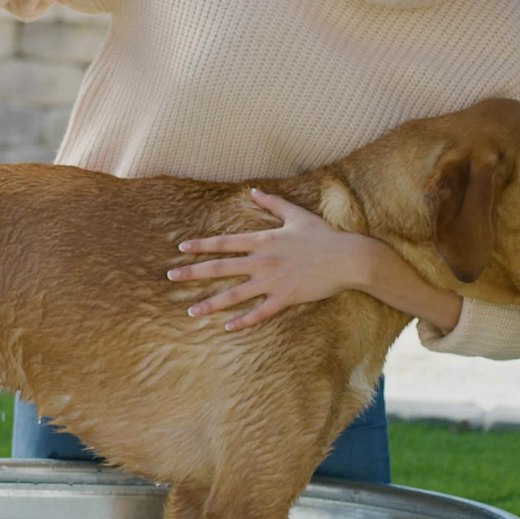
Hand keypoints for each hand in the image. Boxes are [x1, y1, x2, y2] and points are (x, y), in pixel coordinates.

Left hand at [167, 188, 372, 330]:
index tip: (181, 249)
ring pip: (234, 294)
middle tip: (171, 278)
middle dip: (193, 273)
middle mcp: (262, 261)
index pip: (224, 243)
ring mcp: (273, 281)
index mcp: (263, 240)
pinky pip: (260, 313)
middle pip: (220, 268)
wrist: (349, 258)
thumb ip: (272, 203)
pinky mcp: (286, 298)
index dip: (202, 246)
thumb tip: (253, 191)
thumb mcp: (296, 215)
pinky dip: (243, 321)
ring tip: (191, 312)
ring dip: (210, 303)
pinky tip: (227, 328)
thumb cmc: (323, 235)